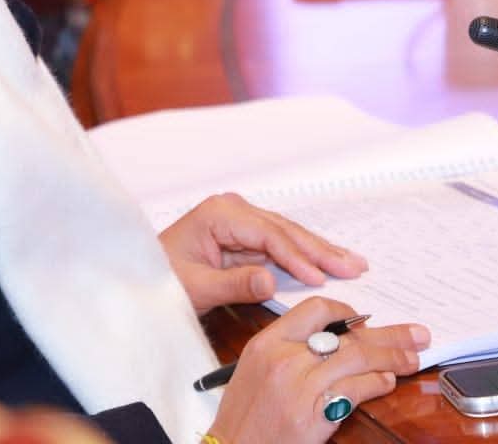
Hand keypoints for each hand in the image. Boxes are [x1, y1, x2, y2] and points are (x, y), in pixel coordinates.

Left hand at [159, 193, 367, 312]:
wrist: (141, 276)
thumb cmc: (161, 278)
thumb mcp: (195, 287)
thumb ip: (234, 284)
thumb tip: (271, 280)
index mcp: (220, 213)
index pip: (268, 234)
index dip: (297, 256)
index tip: (321, 277)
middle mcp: (233, 210)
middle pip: (285, 230)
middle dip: (321, 249)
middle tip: (356, 265)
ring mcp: (241, 221)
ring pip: (288, 235)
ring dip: (320, 251)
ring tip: (353, 263)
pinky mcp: (245, 235)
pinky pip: (281, 245)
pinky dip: (305, 256)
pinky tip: (329, 262)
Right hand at [208, 298, 428, 443]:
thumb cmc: (245, 415)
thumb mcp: (254, 368)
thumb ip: (288, 349)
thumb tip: (335, 340)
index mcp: (267, 342)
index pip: (316, 309)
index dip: (347, 312)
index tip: (366, 320)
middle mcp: (284, 358)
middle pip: (347, 335)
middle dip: (388, 335)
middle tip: (417, 334)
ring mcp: (299, 386)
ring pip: (358, 359)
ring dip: (392, 358)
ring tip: (412, 359)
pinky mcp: (313, 414)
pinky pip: (355, 390)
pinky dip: (376, 383)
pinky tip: (387, 382)